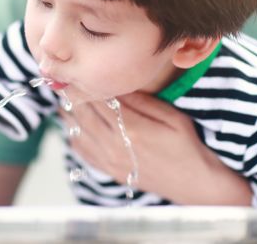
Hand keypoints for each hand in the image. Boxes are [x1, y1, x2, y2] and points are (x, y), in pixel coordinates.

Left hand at [62, 92, 251, 204]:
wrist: (192, 183)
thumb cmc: (186, 147)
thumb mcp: (173, 118)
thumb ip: (143, 102)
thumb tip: (118, 86)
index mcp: (132, 128)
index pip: (99, 100)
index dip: (86, 85)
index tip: (78, 73)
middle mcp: (115, 145)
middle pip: (84, 115)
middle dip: (73, 98)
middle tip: (66, 84)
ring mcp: (110, 160)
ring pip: (79, 132)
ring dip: (69, 116)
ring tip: (64, 101)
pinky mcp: (109, 170)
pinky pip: (82, 152)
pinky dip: (74, 136)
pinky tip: (72, 126)